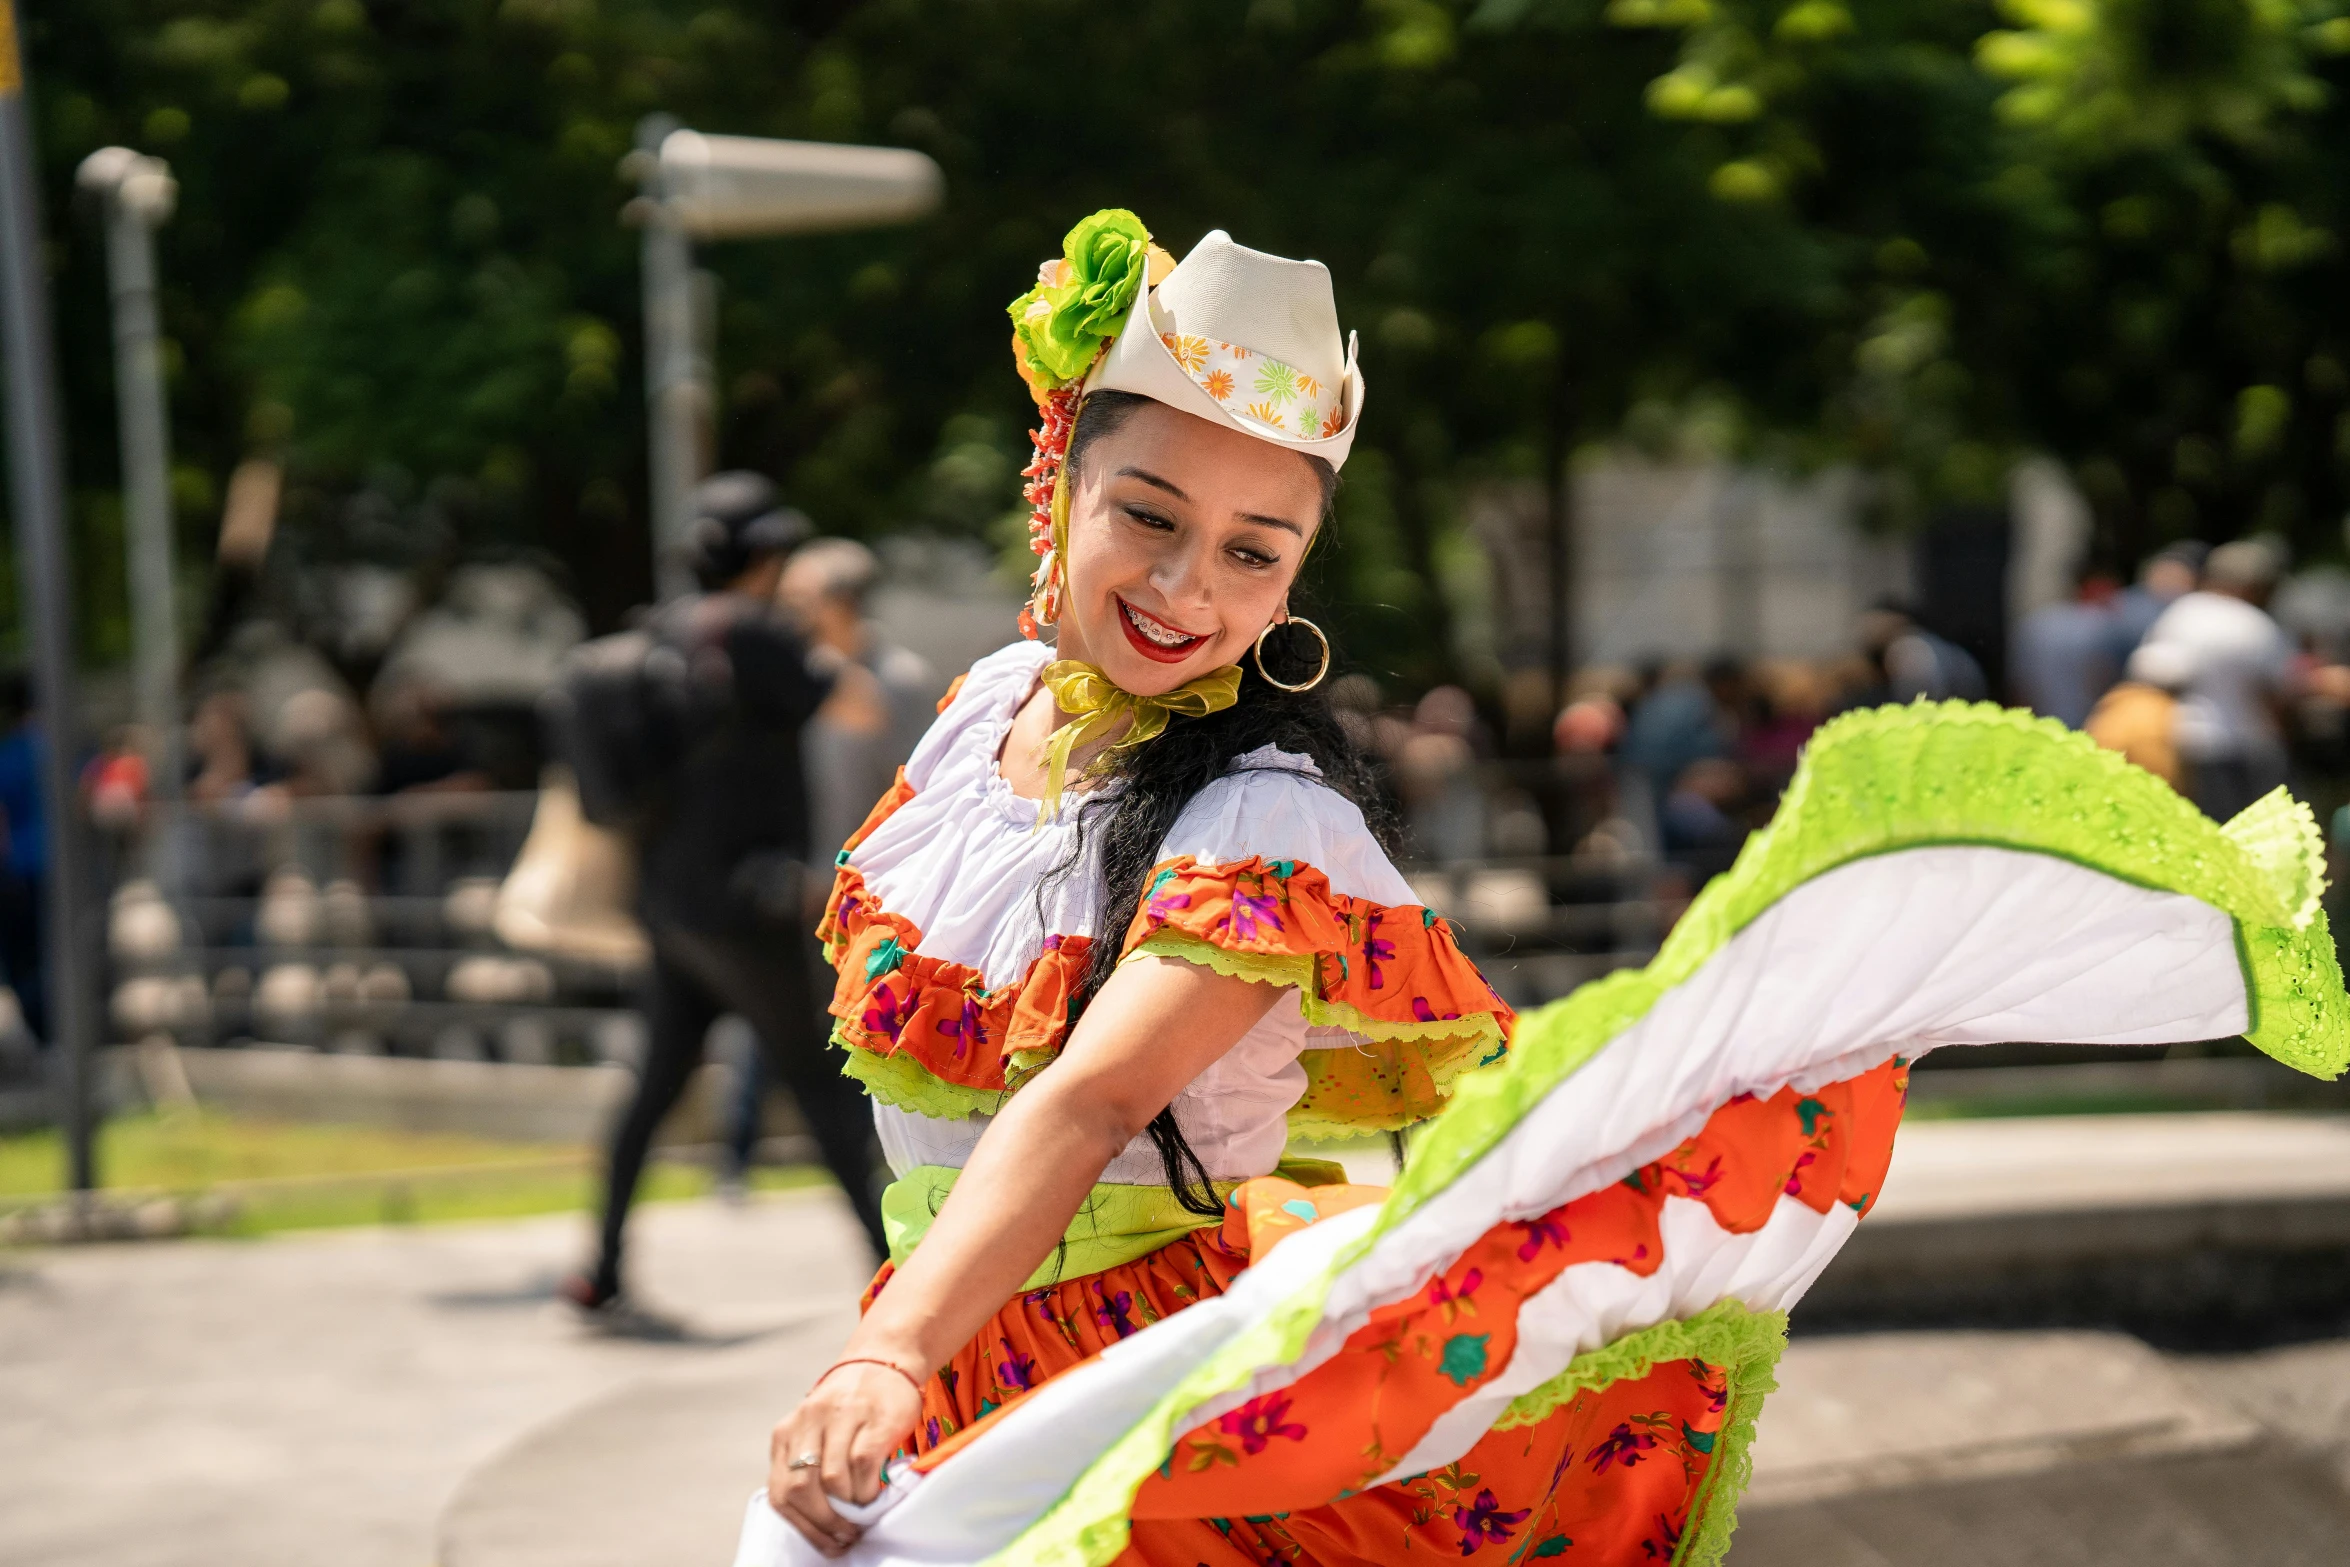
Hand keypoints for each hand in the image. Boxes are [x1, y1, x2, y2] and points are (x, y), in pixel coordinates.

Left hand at [767, 1361, 923, 1556]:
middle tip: (845, 1536)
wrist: (885, 1360)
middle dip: (823, 1522)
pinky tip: (874, 1493)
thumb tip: (816, 1523)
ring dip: (848, 1509)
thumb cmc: (851, 1408)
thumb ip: (808, 1467)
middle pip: (800, 1489)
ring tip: (862, 1516)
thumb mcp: (816, 1432)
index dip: (803, 1527)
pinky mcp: (873, 1418)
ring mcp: (841, 1416)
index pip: (779, 1493)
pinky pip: (863, 1466)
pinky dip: (868, 1489)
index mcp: (787, 1431)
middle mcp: (808, 1421)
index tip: (825, 1543)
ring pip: (831, 1481)